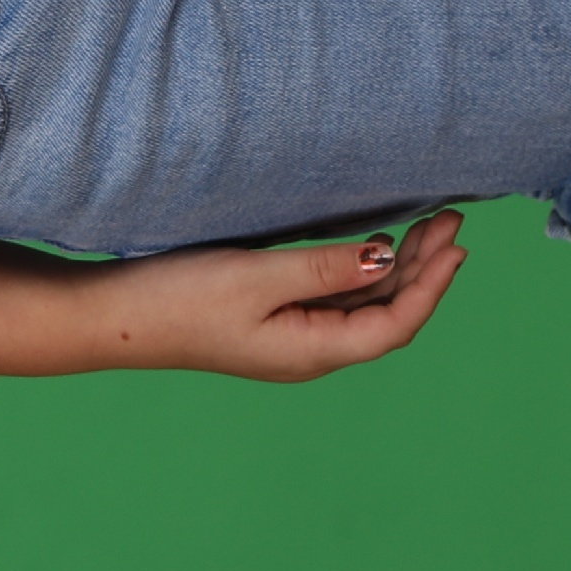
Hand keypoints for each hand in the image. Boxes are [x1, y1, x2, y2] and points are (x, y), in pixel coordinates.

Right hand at [73, 209, 468, 380]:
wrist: (114, 317)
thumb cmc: (179, 299)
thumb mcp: (256, 278)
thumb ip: (324, 269)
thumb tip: (385, 261)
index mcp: (311, 352)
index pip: (394, 325)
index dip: (432, 287)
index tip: (456, 244)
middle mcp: (309, 350)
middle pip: (385, 314)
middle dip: (423, 268)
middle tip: (451, 219)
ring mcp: (289, 335)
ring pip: (361, 303)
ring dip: (396, 267)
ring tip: (427, 225)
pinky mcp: (270, 318)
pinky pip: (332, 297)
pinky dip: (361, 269)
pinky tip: (372, 245)